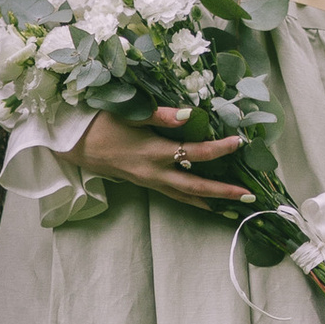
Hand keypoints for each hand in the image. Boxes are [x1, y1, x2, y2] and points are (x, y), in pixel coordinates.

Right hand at [78, 102, 246, 212]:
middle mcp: (154, 173)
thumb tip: (191, 114)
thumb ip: (160, 115)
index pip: (194, 153)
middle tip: (250, 198)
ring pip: (186, 197)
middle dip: (224, 193)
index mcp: (153, 153)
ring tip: (236, 210)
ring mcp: (150, 182)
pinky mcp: (146, 184)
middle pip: (195, 188)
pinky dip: (194, 201)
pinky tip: (207, 204)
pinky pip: (175, 196)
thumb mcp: (128, 113)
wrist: (74, 145)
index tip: (239, 142)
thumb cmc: (100, 123)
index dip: (219, 148)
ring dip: (212, 203)